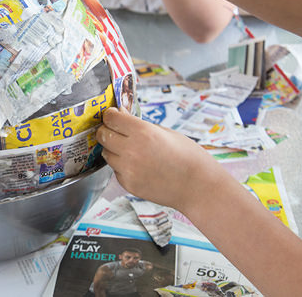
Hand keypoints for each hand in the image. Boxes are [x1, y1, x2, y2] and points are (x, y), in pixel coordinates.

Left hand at [96, 107, 225, 211]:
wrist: (199, 187)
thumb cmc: (188, 157)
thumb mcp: (165, 132)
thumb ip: (139, 125)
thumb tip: (120, 115)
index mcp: (142, 132)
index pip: (110, 118)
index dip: (110, 115)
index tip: (113, 115)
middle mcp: (131, 150)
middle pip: (102, 135)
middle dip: (108, 131)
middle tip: (117, 131)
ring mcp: (128, 169)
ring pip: (106, 153)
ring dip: (113, 149)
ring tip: (132, 151)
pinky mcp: (128, 184)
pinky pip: (115, 169)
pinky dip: (122, 166)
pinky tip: (139, 166)